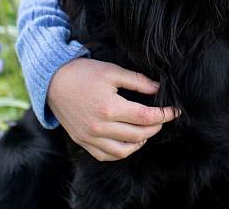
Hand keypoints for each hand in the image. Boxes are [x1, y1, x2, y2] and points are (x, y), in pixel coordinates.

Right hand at [47, 58, 179, 160]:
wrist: (53, 82)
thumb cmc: (84, 73)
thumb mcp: (112, 71)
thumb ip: (137, 81)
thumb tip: (158, 88)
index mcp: (109, 108)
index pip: (145, 117)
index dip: (164, 115)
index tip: (175, 110)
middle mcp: (100, 127)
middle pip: (138, 134)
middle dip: (156, 126)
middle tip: (163, 117)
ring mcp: (90, 137)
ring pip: (124, 150)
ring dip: (141, 141)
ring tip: (148, 129)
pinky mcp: (82, 141)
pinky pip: (106, 155)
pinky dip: (122, 151)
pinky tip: (130, 140)